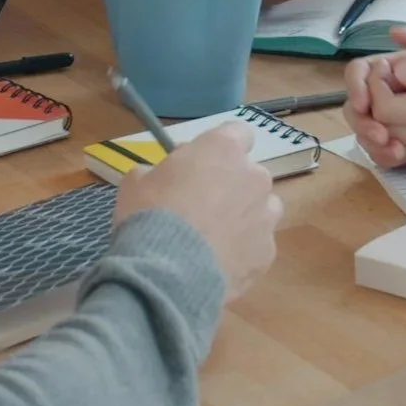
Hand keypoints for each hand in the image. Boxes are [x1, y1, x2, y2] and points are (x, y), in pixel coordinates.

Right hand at [114, 123, 281, 300]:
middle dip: (231, 185)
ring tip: (214, 239)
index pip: (237, 133)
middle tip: (201, 206)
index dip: (220, 148)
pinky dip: (243, 252)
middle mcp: (254, 176)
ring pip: (262, 209)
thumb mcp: (137, 180)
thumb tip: (169, 178)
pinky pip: (258, 246)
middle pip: (249, 174)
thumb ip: (161, 171)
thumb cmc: (150, 214)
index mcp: (224, 148)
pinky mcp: (268, 253)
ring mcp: (266, 216)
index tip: (202, 164)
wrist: (167, 273)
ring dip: (244, 217)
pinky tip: (217, 264)